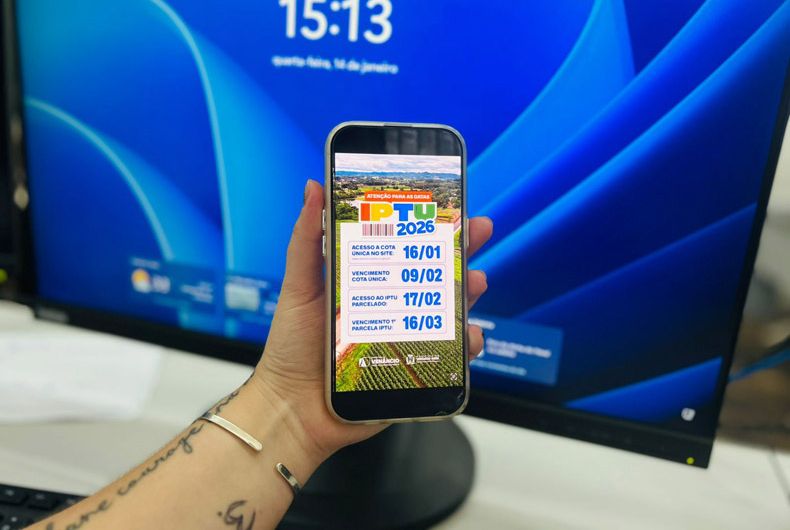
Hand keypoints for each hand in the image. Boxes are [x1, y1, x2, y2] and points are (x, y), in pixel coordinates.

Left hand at [252, 179, 492, 459]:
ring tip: (476, 281)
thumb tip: (313, 187)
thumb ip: (306, 240)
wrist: (292, 410)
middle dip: (460, 249)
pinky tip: (468, 336)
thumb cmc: (291, 348)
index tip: (449, 201)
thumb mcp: (299, 287)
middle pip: (434, 272)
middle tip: (479, 230)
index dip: (428, 223)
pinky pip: (449, 355)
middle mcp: (391, 306)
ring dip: (468, 293)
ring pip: (448, 310)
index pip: (403, 245)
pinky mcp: (414, 369)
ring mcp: (405, 337)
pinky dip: (465, 345)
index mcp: (367, 281)